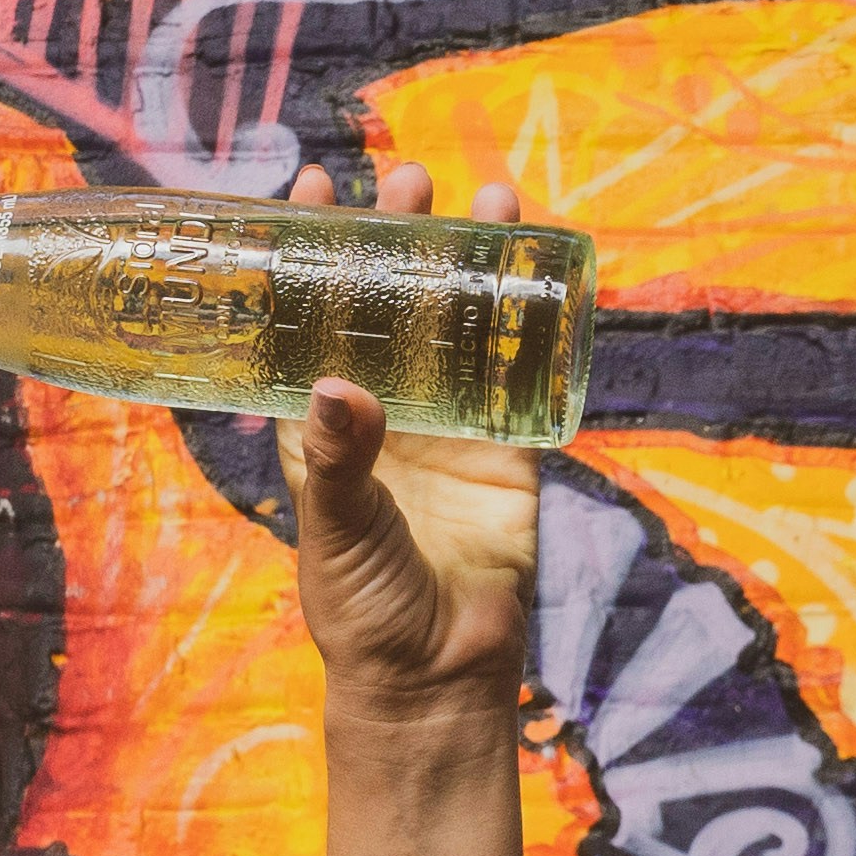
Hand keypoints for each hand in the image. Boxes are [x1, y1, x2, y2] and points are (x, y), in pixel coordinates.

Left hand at [271, 175, 542, 721]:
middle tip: (410, 177)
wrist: (436, 679)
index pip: (310, 316)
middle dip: (402, 237)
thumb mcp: (337, 530)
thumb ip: (344, 460)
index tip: (312, 186)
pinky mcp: (510, 452)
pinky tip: (545, 269)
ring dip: (474, 261)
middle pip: (393, 301)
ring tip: (489, 195)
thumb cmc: (360, 609)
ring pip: (462, 325)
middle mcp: (385, 410)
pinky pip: (524, 375)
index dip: (311, 253)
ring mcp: (450, 426)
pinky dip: (536, 326)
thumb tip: (341, 387)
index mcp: (324, 421)